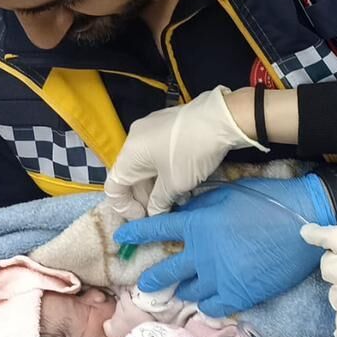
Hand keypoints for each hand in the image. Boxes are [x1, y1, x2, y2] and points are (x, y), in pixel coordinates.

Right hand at [105, 87, 267, 217]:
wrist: (222, 119)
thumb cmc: (192, 152)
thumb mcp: (174, 184)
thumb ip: (158, 202)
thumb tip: (153, 214)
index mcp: (130, 153)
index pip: (114, 186)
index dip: (125, 207)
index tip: (143, 217)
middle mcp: (136, 137)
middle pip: (131, 175)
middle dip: (145, 197)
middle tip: (162, 211)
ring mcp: (152, 128)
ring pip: (146, 164)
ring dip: (157, 185)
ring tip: (177, 199)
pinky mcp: (168, 125)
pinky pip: (158, 152)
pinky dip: (165, 170)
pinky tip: (183, 181)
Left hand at [113, 177, 336, 316]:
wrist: (304, 222)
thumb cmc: (268, 201)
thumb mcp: (229, 194)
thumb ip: (201, 207)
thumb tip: (183, 214)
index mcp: (198, 224)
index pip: (158, 229)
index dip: (137, 234)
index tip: (123, 238)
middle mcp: (202, 253)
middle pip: (166, 271)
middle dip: (152, 278)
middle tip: (146, 283)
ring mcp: (219, 277)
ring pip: (188, 291)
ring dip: (184, 289)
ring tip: (185, 290)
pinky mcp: (238, 294)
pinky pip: (211, 307)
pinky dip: (207, 303)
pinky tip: (209, 300)